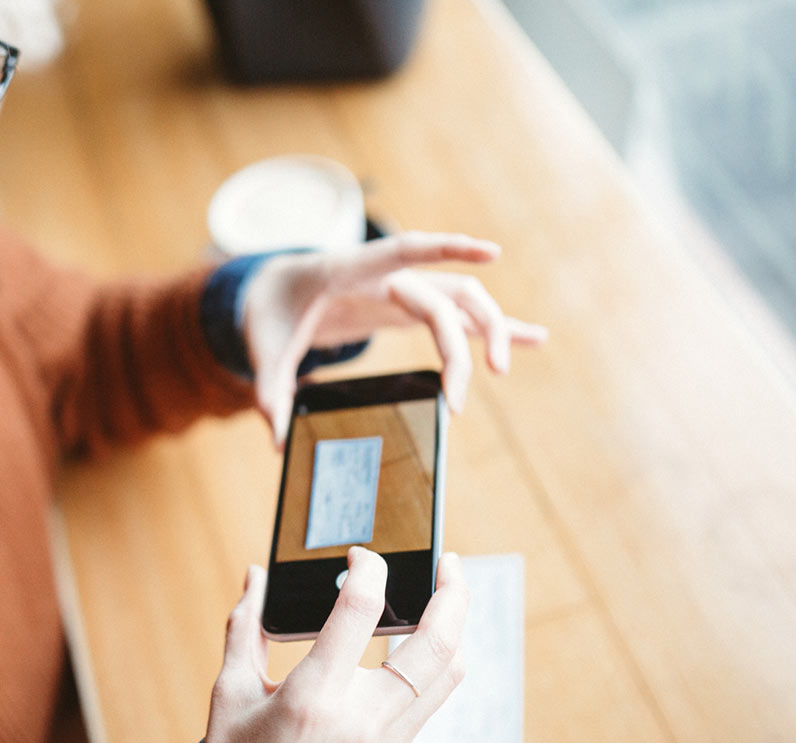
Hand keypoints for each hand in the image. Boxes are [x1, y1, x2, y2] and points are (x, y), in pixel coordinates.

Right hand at [205, 549, 469, 742]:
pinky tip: (421, 645)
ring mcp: (386, 740)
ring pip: (449, 676)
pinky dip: (437, 665)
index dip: (367, 568)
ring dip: (455, 630)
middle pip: (435, 645)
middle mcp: (362, 720)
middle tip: (447, 561)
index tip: (360, 555)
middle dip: (452, 594)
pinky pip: (433, 701)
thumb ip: (244, 629)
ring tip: (445, 599)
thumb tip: (255, 578)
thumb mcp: (230, 694)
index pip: (361, 611)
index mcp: (314, 696)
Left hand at [241, 231, 548, 443]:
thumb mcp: (262, 347)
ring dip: (490, 330)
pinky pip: (460, 315)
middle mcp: (387, 275)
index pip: (405, 251)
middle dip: (460, 344)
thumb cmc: (272, 311)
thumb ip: (269, 389)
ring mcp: (404, 289)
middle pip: (443, 297)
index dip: (447, 249)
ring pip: (463, 300)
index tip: (492, 251)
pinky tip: (534, 337)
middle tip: (459, 399)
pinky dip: (495, 326)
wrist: (276, 290)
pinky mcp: (412, 307)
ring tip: (503, 370)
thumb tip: (276, 440)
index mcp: (351, 270)